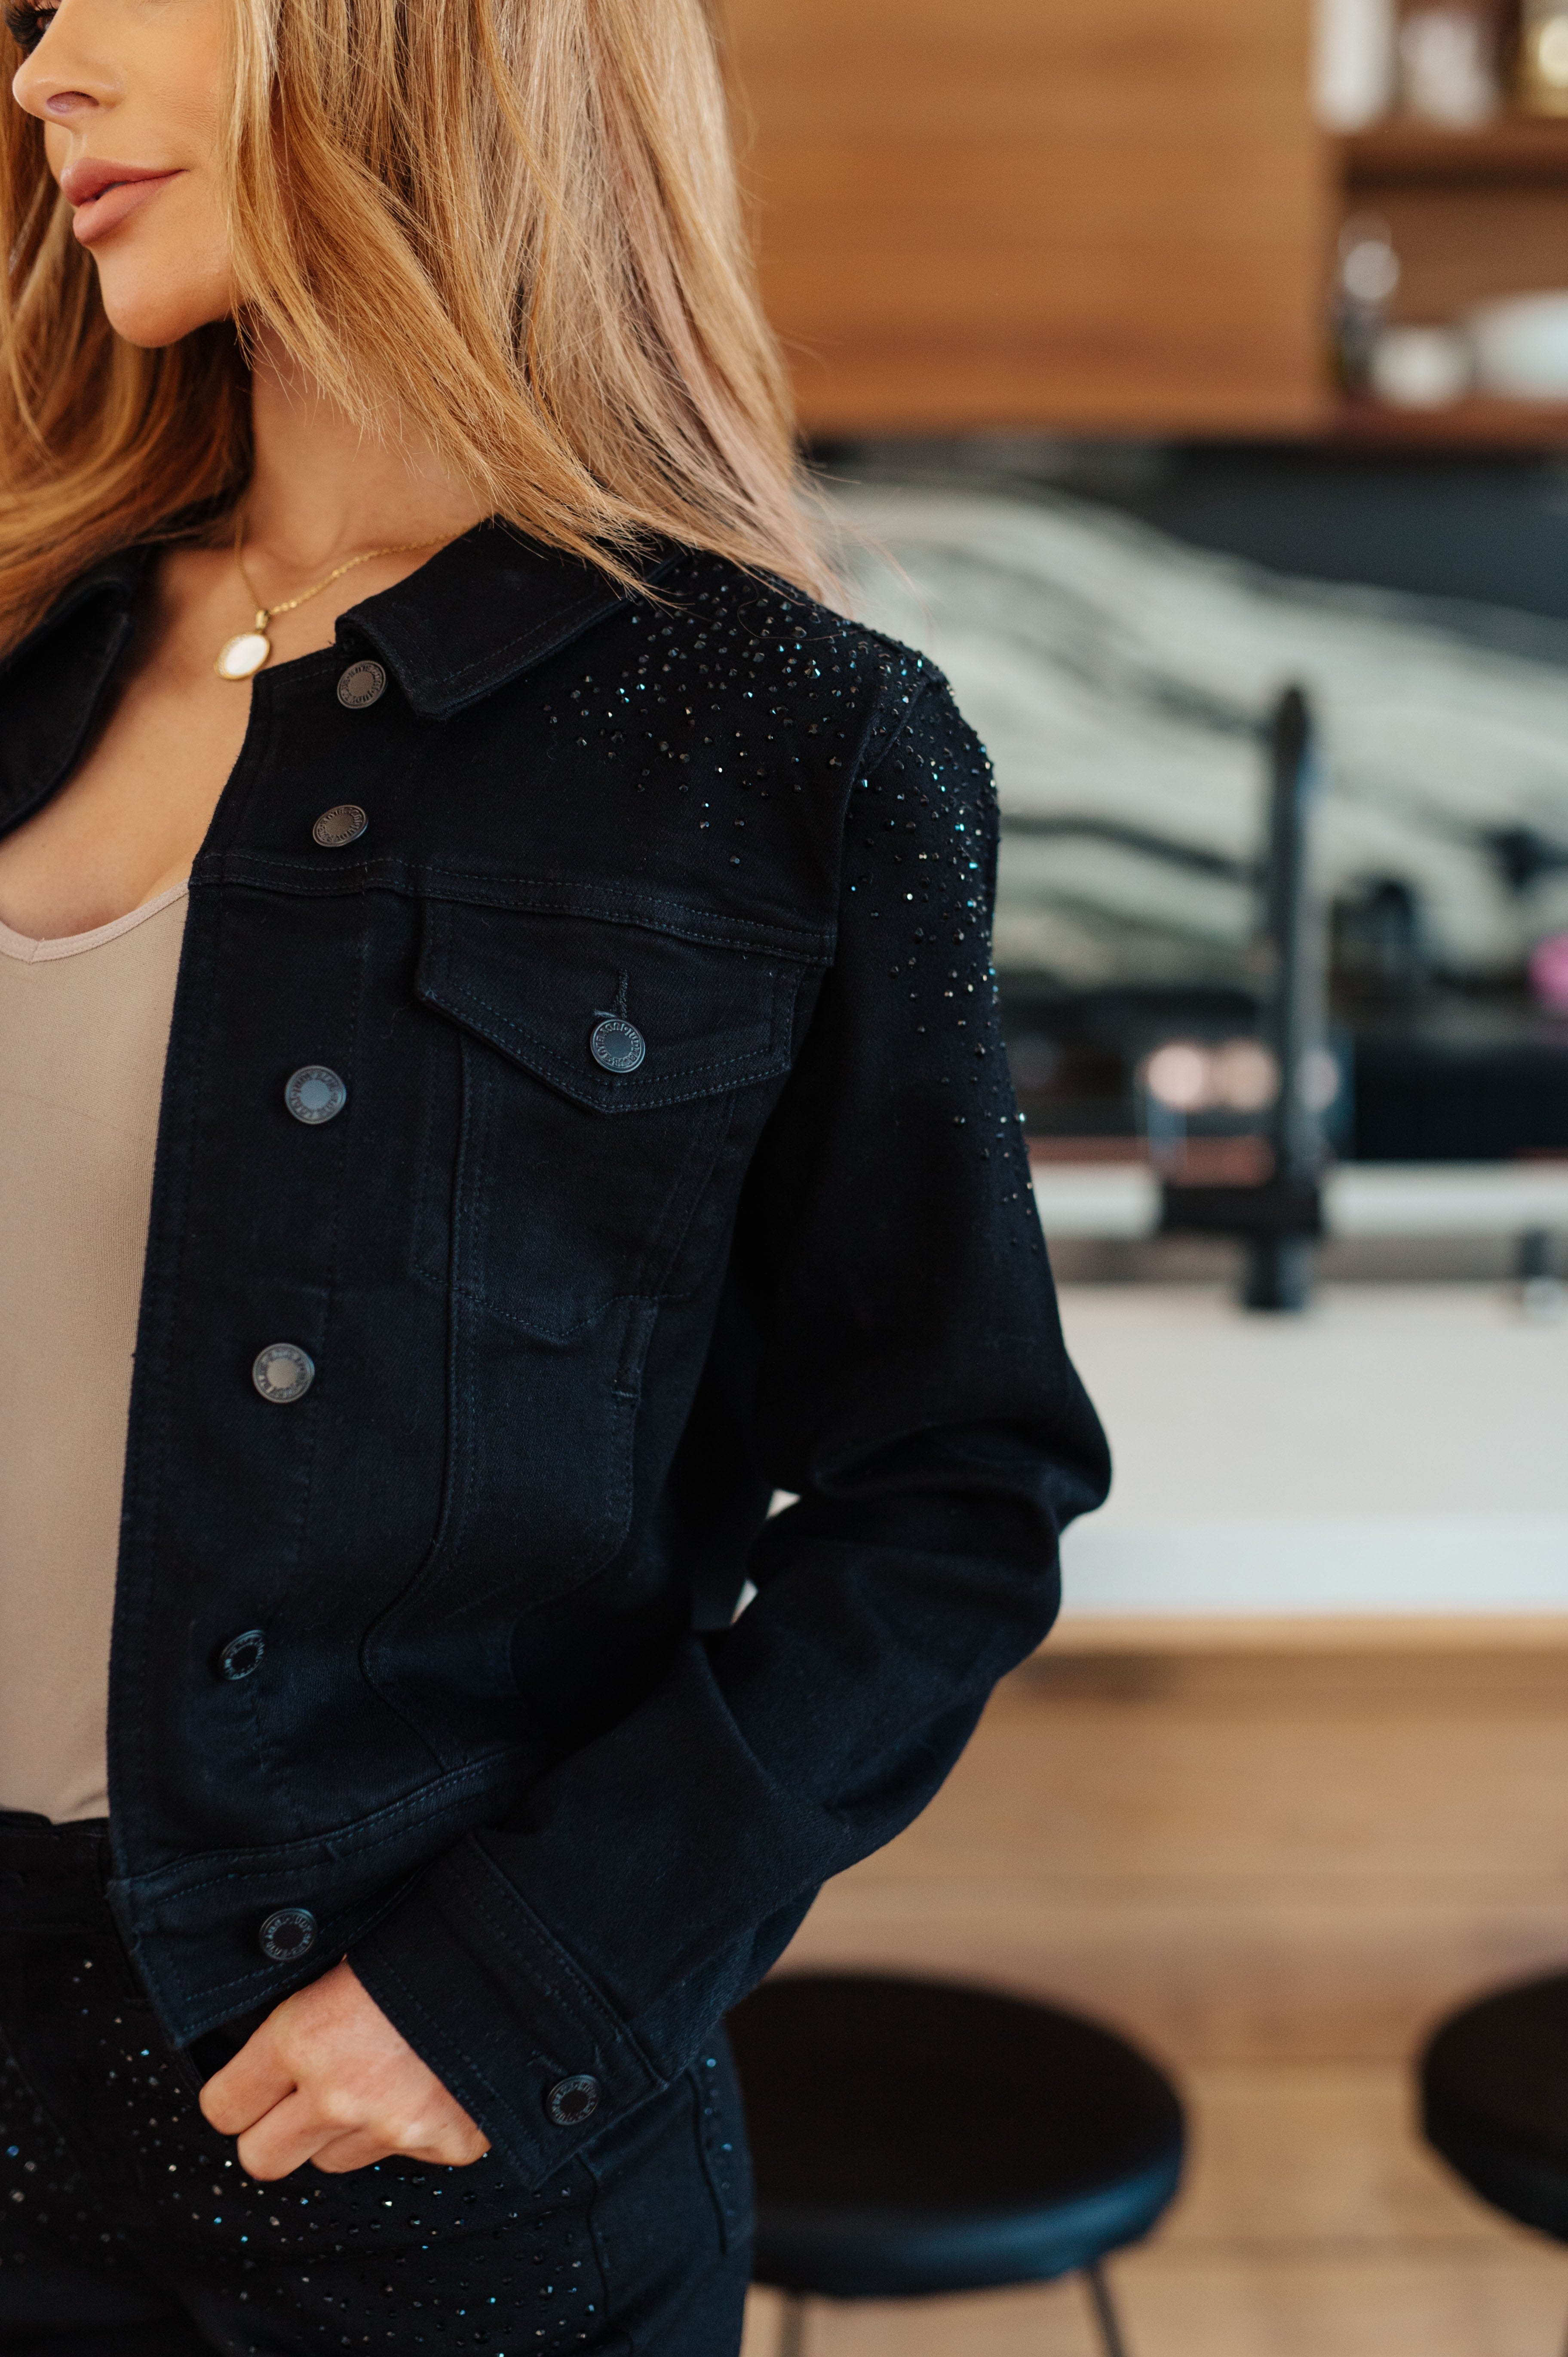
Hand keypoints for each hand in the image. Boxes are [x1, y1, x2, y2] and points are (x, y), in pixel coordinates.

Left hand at [199, 1957, 490, 2178]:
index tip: (250, 2082)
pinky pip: (405, 2155)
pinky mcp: (447, 2146)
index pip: (223, 2107)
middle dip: (274, 2130)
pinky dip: (412, 2128)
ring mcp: (396, 2128)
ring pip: (332, 2160)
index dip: (235, 2093)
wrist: (531, 1954)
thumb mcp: (350, 1949)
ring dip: (345, 2128)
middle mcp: (341, 2095)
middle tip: (300, 2095)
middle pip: (262, 2158)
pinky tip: (433, 2080)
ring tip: (382, 2072)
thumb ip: (307, 2000)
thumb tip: (272, 2030)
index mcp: (304, 2037)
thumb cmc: (433, 1934)